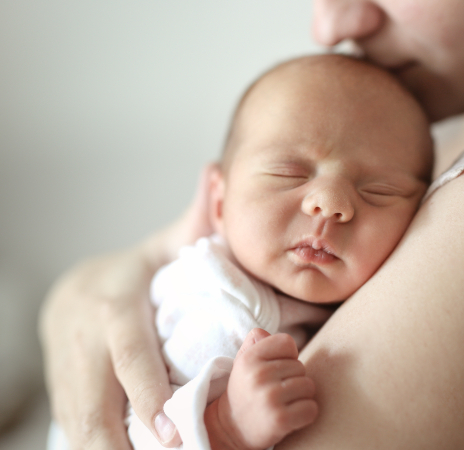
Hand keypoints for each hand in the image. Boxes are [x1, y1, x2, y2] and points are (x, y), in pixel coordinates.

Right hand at [39, 163, 219, 448]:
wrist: (72, 293)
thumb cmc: (131, 275)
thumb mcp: (160, 247)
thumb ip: (195, 222)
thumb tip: (219, 173)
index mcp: (112, 306)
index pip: (128, 352)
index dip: (145, 390)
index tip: (170, 425)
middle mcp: (83, 341)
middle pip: (94, 401)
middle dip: (123, 439)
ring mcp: (67, 370)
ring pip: (80, 423)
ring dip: (109, 449)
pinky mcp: (62, 392)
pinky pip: (76, 428)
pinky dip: (98, 448)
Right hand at [205, 329, 318, 449]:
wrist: (231, 429)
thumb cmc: (246, 390)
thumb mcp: (244, 362)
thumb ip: (256, 342)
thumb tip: (263, 332)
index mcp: (249, 358)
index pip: (287, 342)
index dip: (287, 356)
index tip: (276, 369)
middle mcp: (258, 375)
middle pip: (300, 366)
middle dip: (293, 379)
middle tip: (276, 391)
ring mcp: (269, 398)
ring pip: (309, 386)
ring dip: (301, 397)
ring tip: (283, 403)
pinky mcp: (280, 419)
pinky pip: (311, 408)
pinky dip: (306, 414)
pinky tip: (290, 417)